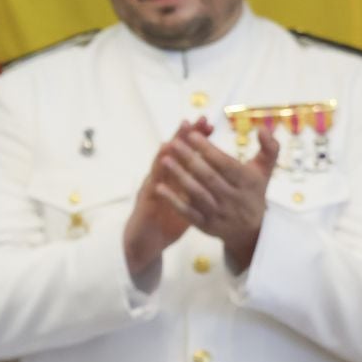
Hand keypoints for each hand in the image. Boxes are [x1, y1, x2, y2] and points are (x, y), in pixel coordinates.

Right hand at [123, 120, 205, 277]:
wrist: (146, 240)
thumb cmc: (167, 219)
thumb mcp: (186, 199)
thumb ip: (196, 183)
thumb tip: (216, 170)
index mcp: (174, 177)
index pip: (186, 153)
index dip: (196, 139)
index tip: (208, 124)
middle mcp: (162, 178)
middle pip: (171, 154)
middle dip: (181, 138)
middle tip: (191, 121)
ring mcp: (151, 189)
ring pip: (159, 168)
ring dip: (164, 155)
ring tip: (172, 140)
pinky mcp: (146, 204)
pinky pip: (152, 192)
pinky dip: (156, 180)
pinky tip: (159, 173)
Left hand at [153, 122, 279, 272]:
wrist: (250, 231)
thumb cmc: (254, 192)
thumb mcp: (265, 170)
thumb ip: (269, 148)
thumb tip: (264, 127)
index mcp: (248, 183)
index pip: (226, 164)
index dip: (209, 149)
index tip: (192, 134)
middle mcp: (234, 199)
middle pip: (209, 177)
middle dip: (190, 158)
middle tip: (174, 142)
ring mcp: (219, 214)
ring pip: (197, 193)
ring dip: (180, 176)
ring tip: (165, 159)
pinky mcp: (206, 226)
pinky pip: (188, 212)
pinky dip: (173, 201)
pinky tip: (159, 187)